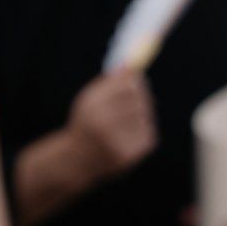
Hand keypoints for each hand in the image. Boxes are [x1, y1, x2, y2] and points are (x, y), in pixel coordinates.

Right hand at [67, 68, 157, 184]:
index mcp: (92, 107)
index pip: (127, 85)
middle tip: (134, 97)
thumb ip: (110, 82)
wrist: (77, 160)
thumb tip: (132, 64)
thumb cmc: (86, 123)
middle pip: (138, 99)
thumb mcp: (89, 99)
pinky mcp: (131, 155)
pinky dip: (143, 130)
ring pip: (145, 115)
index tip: (135, 80)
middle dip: (139, 96)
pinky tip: (128, 134)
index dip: (134, 80)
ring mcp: (118, 142)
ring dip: (141, 113)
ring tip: (126, 119)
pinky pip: (149, 132)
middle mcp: (103, 125)